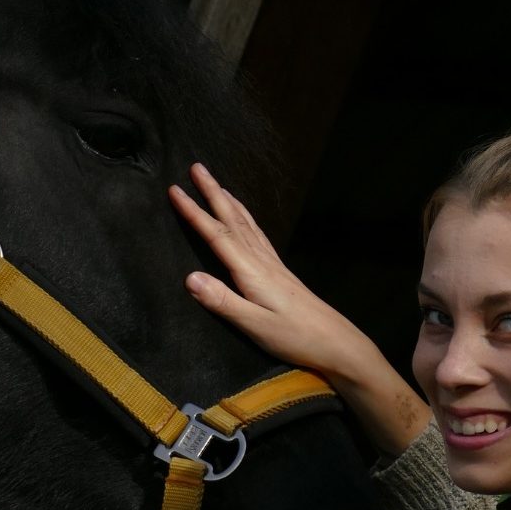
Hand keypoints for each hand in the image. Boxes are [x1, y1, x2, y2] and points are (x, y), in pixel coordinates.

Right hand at [169, 163, 370, 377]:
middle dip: (213, 193)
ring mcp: (273, 265)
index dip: (194, 213)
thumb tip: (189, 278)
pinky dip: (246, 219)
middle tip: (197, 167)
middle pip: (233, 220)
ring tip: (218, 185)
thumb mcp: (255, 325)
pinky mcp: (280, 273)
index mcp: (252, 272)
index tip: (175, 190)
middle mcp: (262, 261)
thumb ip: (222, 302)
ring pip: (247, 224)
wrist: (335, 342)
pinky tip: (245, 219)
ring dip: (229, 202)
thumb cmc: (295, 337)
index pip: (217, 236)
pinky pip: (258, 235)